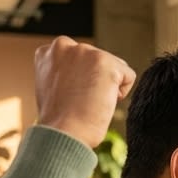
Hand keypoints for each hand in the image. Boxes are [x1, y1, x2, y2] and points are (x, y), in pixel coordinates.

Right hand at [33, 36, 134, 150]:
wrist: (63, 133)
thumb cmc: (59, 120)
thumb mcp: (53, 86)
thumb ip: (66, 72)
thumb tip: (84, 73)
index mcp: (49, 51)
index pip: (81, 59)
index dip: (82, 81)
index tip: (72, 96)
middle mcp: (64, 45)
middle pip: (98, 60)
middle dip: (96, 81)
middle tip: (81, 101)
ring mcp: (85, 51)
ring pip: (114, 67)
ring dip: (108, 86)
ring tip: (90, 102)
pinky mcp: (105, 61)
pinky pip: (128, 76)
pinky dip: (122, 93)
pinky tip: (102, 102)